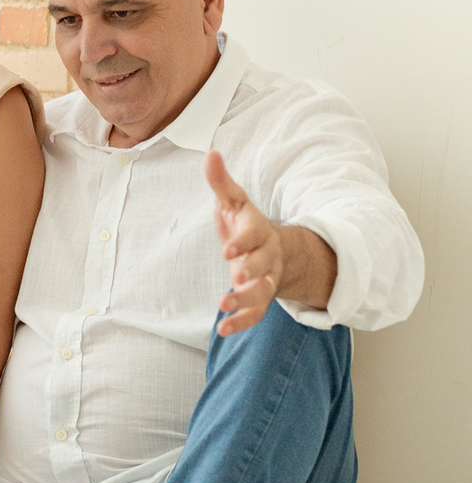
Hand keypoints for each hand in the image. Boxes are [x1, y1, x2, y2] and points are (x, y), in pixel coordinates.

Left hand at [204, 150, 282, 335]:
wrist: (271, 250)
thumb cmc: (245, 224)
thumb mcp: (233, 201)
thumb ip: (221, 181)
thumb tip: (210, 153)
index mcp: (259, 231)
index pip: (254, 234)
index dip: (243, 241)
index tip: (229, 248)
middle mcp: (266, 257)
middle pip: (263, 264)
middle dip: (251, 270)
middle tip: (236, 276)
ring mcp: (264, 280)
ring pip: (261, 292)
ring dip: (245, 300)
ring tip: (224, 305)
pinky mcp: (259, 299)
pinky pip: (255, 314)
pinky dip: (241, 322)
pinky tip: (223, 330)